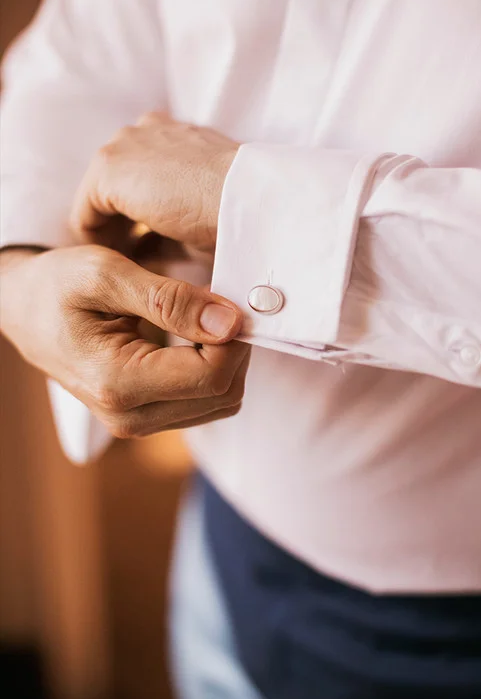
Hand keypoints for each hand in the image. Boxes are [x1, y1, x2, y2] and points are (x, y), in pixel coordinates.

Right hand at [0, 246, 249, 437]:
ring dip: (228, 360)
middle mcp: (130, 416)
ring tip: (208, 318)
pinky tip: (199, 337)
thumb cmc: (57, 286)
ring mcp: (139, 423)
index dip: (235, 336)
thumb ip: (171, 300)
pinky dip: (215, 370)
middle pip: (224, 395)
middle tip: (223, 304)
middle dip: (236, 348)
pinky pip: (206, 403)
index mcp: (118, 383)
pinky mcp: (148, 417)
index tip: (229, 298)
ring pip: (222, 402)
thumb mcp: (107, 275)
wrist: (25, 310)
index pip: (212, 376)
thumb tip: (230, 323)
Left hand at [70, 112, 238, 253]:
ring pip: (99, 201)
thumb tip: (165, 245)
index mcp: (174, 133)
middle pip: (117, 186)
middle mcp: (145, 130)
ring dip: (111, 235)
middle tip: (135, 263)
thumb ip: (181, 213)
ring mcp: (123, 145)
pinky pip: (86, 216)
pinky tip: (117, 265)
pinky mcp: (107, 170)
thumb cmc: (239, 210)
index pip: (143, 176)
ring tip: (125, 267)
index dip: (142, 217)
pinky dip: (98, 243)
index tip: (150, 251)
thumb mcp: (208, 206)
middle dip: (123, 225)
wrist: (247, 200)